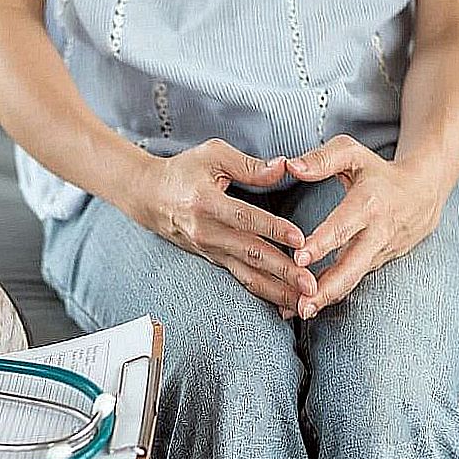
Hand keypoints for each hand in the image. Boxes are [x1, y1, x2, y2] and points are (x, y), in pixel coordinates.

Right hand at [127, 138, 316, 311]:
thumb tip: (284, 167)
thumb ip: (249, 165)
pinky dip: (264, 292)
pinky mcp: (213, 259)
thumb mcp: (212, 155)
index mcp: (206, 202)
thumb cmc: (183, 171)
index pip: (244, 218)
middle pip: (250, 253)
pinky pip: (241, 279)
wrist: (148, 197)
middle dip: (283, 271)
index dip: (272, 228)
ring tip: (304, 301)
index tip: (300, 239)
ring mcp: (209, 250)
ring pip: (247, 274)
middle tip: (311, 284)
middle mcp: (206, 232)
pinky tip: (285, 302)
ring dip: (278, 290)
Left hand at [286, 134, 445, 318]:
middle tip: (302, 302)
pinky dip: (331, 296)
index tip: (299, 258)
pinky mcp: (376, 264)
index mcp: (369, 203)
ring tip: (298, 312)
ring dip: (327, 298)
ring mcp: (379, 253)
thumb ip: (321, 159)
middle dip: (328, 287)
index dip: (323, 243)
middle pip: (353, 265)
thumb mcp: (352, 153)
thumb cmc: (377, 170)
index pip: (344, 226)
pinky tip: (303, 308)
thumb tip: (290, 167)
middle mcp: (377, 233)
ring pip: (353, 279)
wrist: (424, 193)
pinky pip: (352, 282)